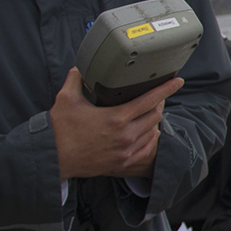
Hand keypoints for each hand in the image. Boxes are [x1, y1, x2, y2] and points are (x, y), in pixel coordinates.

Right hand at [51, 67, 180, 179]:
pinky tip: (148, 133)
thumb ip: (76, 79)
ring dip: (154, 121)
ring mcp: (124, 152)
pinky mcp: (121, 163)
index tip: (178, 81)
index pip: (150, 100)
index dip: (166, 89)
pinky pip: (145, 150)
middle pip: (154, 116)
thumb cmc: (59, 129)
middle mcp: (125, 136)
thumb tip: (80, 67)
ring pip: (152, 133)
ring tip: (152, 112)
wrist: (53, 158)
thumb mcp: (66, 98)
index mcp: (116, 118)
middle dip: (159, 104)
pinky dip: (150, 140)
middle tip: (158, 96)